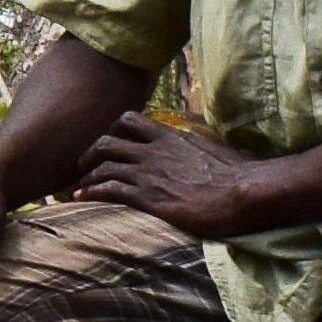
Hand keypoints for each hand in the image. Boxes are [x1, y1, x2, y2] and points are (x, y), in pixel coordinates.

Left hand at [71, 111, 263, 234]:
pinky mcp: (149, 197)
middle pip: (107, 141)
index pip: (130, 121)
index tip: (107, 145)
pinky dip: (90, 193)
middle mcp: (155, 150)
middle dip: (90, 154)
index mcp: (171, 137)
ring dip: (85, 177)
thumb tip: (232, 150)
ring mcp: (150, 172)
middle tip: (83, 168)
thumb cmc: (243, 175)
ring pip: (103, 166)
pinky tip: (81, 200)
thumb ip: (212, 148)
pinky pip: (109, 189)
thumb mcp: (223, 152)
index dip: (112, 132)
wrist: (246, 193)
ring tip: (75, 189)